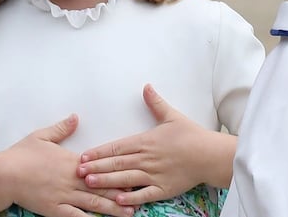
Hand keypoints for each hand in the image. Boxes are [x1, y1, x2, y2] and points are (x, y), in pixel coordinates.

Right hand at [1, 114, 134, 216]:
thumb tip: (75, 117)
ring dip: (113, 209)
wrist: (3, 174)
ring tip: (130, 213)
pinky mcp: (54, 210)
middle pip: (102, 187)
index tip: (135, 171)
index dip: (118, 171)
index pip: (101, 167)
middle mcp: (72, 180)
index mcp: (72, 162)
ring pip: (93, 204)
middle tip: (142, 194)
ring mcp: (64, 196)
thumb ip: (62, 128)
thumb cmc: (21, 155)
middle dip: (122, 192)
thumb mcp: (42, 136)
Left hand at [77, 85, 234, 205]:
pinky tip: (118, 200)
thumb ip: (156, 103)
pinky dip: (131, 197)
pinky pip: (144, 194)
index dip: (99, 152)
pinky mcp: (163, 188)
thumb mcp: (172, 116)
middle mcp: (146, 158)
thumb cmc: (191, 135)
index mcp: (146, 141)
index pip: (117, 147)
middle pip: (116, 163)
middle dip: (96, 167)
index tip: (83, 155)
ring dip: (106, 181)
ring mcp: (154, 175)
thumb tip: (146, 86)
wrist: (210, 154)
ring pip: (125, 178)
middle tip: (77, 171)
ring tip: (90, 183)